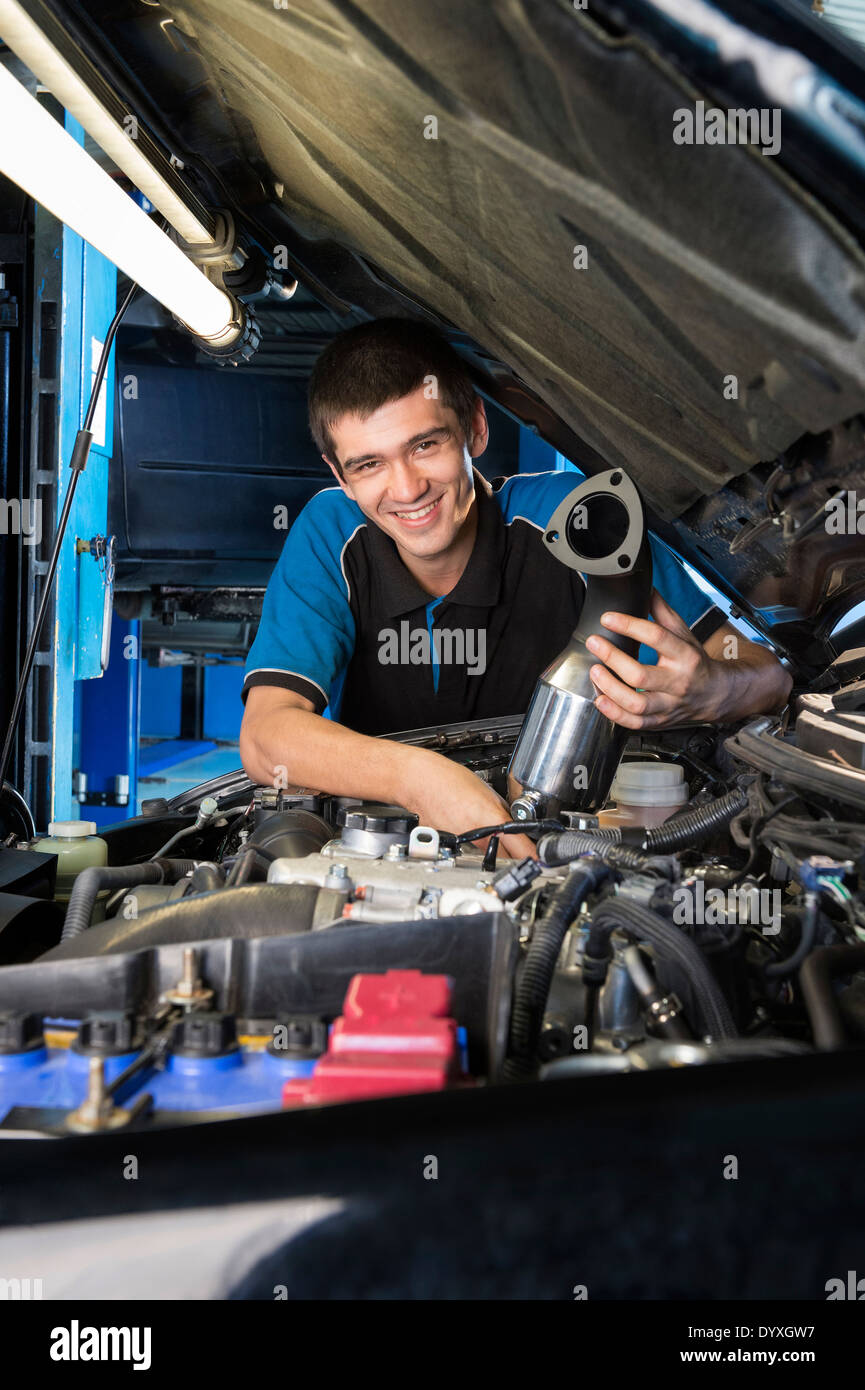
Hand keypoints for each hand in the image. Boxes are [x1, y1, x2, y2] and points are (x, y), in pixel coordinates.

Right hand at [401, 747, 537, 859]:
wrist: (418, 781)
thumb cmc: (447, 779)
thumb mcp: (487, 792)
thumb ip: (503, 811)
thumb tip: (514, 823)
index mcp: (491, 820)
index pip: (522, 849)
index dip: (535, 858)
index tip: (543, 861)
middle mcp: (478, 836)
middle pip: (506, 858)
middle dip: (516, 856)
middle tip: (524, 852)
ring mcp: (463, 844)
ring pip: (487, 855)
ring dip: (494, 850)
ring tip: (489, 834)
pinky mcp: (450, 846)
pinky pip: (469, 851)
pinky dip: (473, 845)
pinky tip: (468, 830)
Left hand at [584, 589, 722, 729]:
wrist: (716, 694)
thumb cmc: (696, 662)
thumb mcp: (685, 634)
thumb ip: (663, 613)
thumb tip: (646, 588)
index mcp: (685, 655)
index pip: (656, 638)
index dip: (629, 626)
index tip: (607, 618)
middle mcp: (678, 682)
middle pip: (641, 675)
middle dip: (613, 658)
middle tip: (594, 643)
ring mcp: (669, 705)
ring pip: (637, 704)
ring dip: (610, 689)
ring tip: (594, 672)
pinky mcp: (660, 721)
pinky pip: (635, 723)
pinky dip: (615, 714)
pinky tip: (601, 699)